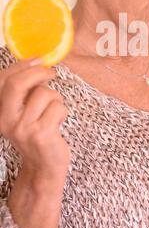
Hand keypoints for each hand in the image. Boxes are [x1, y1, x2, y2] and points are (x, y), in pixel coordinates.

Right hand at [0, 59, 69, 181]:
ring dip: (55, 99)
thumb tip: (36, 60)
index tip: (38, 60)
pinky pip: (58, 107)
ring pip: (45, 94)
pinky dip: (62, 112)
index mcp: (0, 112)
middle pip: (17, 84)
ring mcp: (23, 128)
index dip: (22, 65)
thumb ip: (25, 90)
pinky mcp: (42, 134)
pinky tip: (57, 123)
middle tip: (50, 74)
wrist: (43, 167)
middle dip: (38, 73)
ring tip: (53, 112)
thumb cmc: (37, 133)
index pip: (4, 80)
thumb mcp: (24, 112)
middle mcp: (7, 120)